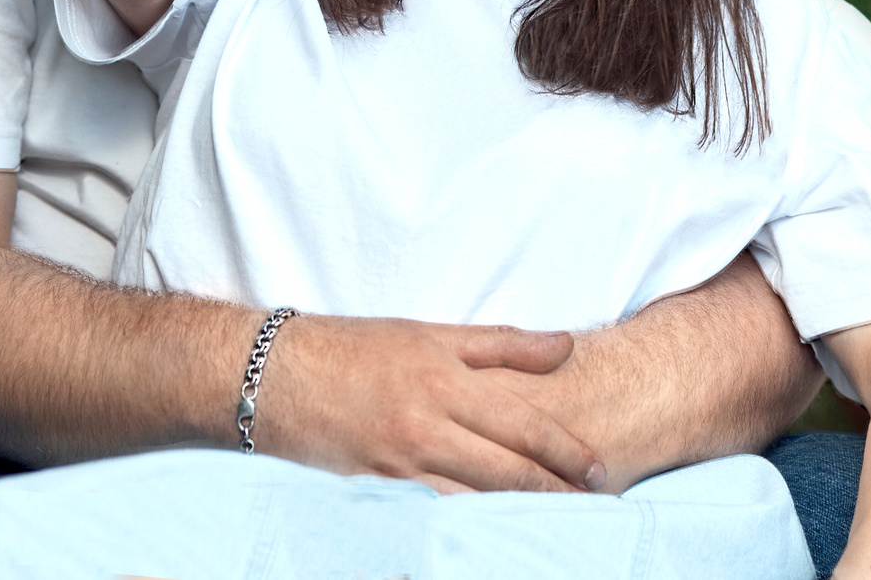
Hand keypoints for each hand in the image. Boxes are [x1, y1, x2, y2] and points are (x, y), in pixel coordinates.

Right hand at [256, 314, 606, 494]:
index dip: (566, 452)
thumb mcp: (430, 334)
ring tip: (550, 527)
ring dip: (514, 517)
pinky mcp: (372, 491)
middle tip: (591, 506)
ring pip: (472, 502)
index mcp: (444, 379)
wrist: (271, 374)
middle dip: (553, 492)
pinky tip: (487, 536)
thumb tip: (565, 345)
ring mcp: (397, 464)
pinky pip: (429, 516)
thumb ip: (501, 345)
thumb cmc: (355, 348)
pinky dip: (462, 528)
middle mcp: (425, 425)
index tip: (598, 470)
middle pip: (506, 471)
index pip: (523, 424)